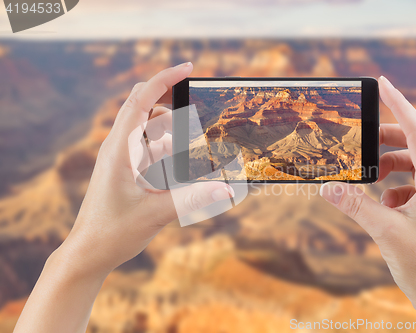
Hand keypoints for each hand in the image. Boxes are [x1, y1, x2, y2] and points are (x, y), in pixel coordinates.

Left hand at [56, 62, 233, 277]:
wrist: (88, 252)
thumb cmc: (113, 233)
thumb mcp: (156, 214)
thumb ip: (193, 200)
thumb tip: (228, 190)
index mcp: (120, 149)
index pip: (140, 100)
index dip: (164, 79)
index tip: (187, 68)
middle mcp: (118, 147)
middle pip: (141, 104)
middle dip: (169, 96)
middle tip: (198, 100)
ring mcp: (120, 157)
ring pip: (146, 125)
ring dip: (170, 123)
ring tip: (196, 133)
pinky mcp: (125, 169)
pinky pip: (147, 145)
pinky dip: (166, 143)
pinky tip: (183, 156)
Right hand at [320, 76, 415, 329]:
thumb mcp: (384, 230)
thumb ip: (355, 204)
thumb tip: (327, 188)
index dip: (400, 104)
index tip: (383, 84)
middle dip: (389, 139)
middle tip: (365, 139)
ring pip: (415, 167)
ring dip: (390, 167)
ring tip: (371, 177)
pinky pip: (414, 187)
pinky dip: (395, 187)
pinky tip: (384, 204)